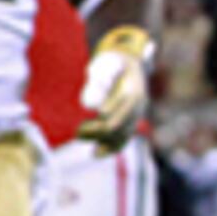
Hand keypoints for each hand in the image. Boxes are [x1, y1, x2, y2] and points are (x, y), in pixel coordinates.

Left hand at [73, 28, 155, 145]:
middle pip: (120, 123)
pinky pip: (124, 139)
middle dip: (98, 130)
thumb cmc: (114, 62)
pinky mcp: (132, 122)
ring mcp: (137, 115)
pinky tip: (96, 154)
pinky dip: (111, 147)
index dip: (109, 112)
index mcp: (133, 90)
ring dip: (100, 139)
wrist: (131, 64)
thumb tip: (91, 101)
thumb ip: (100, 77)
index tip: (93, 117)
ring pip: (121, 134)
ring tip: (79, 135)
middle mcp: (138, 105)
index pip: (122, 105)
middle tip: (78, 131)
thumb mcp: (107, 63)